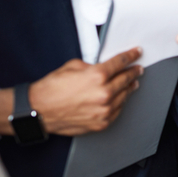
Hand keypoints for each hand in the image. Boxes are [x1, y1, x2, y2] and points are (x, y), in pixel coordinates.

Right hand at [27, 48, 143, 135]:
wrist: (39, 111)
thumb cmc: (51, 89)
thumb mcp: (71, 67)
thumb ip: (91, 66)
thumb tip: (101, 67)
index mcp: (97, 76)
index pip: (120, 62)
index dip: (131, 56)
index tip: (137, 53)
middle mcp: (104, 94)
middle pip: (126, 79)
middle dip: (133, 72)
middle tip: (138, 69)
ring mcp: (104, 110)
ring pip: (124, 96)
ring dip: (129, 88)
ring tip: (132, 83)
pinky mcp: (102, 123)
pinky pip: (117, 110)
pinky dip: (120, 103)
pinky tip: (121, 98)